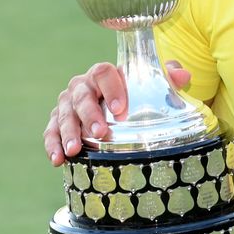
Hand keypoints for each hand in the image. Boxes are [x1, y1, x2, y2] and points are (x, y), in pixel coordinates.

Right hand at [43, 60, 190, 164]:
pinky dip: (52, 145)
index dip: (111, 89)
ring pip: (64, 115)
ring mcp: (66, 104)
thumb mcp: (149, 86)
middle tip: (100, 133)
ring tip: (74, 151)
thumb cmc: (131, 94)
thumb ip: (166, 78)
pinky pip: (50, 131)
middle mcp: (81, 86)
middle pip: (81, 96)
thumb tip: (183, 76)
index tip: (120, 109)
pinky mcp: (56, 122)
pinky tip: (58, 160)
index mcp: (102, 74)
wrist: (110, 104)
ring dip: (68, 133)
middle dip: (89, 115)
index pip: (103, 73)